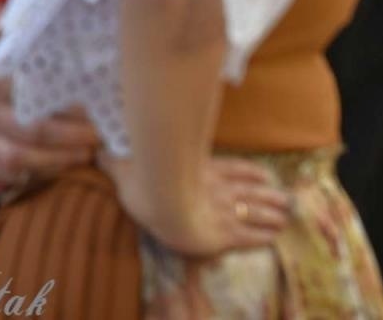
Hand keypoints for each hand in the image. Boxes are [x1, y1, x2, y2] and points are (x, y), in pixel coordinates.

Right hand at [0, 5, 99, 184]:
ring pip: (19, 160)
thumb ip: (15, 19)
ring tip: (90, 153)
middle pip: (32, 131)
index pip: (33, 94)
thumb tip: (51, 5)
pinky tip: (59, 169)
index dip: (68, 101)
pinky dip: (31, 177)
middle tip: (104, 132)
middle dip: (73, 136)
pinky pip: (3, 175)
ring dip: (58, 161)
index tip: (99, 101)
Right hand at [100, 152, 289, 257]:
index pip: (234, 169)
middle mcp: (219, 188)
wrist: (156, 197)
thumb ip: (117, 153)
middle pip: (251, 191)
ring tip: (286, 218)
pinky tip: (273, 238)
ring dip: (272, 214)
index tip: (265, 176)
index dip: (251, 174)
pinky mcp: (223, 233)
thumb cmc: (144, 177)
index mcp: (203, 170)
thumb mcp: (127, 159)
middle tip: (286, 200)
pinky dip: (262, 237)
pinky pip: (248, 236)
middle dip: (269, 196)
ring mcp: (223, 209)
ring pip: (255, 211)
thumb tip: (96, 143)